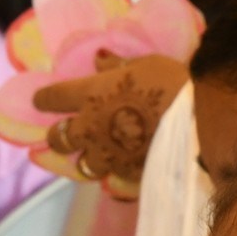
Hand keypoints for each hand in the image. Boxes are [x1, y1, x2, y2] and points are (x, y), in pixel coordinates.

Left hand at [34, 53, 188, 186]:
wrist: (197, 123)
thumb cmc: (172, 83)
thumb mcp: (146, 64)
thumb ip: (117, 65)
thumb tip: (98, 59)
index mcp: (91, 94)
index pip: (52, 98)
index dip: (43, 99)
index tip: (40, 100)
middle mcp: (91, 128)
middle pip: (59, 139)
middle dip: (57, 136)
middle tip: (62, 133)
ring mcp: (107, 155)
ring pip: (83, 165)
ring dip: (86, 159)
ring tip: (96, 154)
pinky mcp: (126, 174)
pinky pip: (113, 176)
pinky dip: (115, 171)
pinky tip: (124, 165)